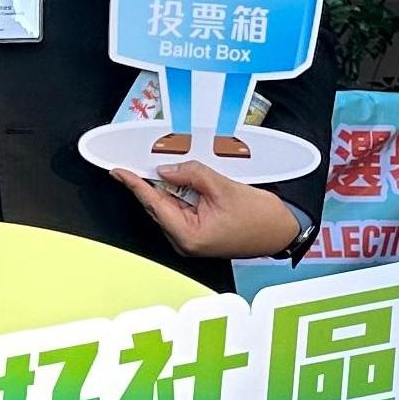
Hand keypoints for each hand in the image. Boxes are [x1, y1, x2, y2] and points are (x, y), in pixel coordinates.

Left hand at [112, 158, 311, 263]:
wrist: (281, 231)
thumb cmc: (259, 218)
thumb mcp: (223, 188)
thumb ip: (192, 175)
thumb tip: (166, 169)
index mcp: (188, 235)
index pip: (153, 203)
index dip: (134, 184)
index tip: (118, 171)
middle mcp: (184, 241)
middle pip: (158, 205)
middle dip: (151, 181)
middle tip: (143, 158)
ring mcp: (190, 239)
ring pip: (169, 205)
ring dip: (169, 186)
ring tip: (172, 166)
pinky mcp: (197, 233)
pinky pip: (181, 208)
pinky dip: (179, 192)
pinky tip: (183, 179)